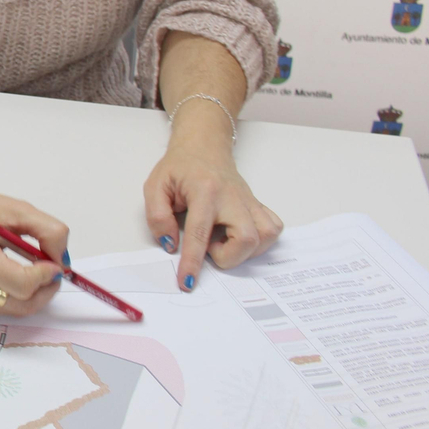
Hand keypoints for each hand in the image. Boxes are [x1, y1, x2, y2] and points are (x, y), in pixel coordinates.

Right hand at [0, 129, 67, 315]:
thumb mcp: (17, 208)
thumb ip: (48, 231)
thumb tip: (62, 260)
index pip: (22, 284)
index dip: (46, 276)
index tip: (54, 262)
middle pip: (21, 304)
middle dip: (45, 290)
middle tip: (53, 271)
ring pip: (14, 309)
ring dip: (33, 294)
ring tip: (36, 271)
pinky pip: (1, 305)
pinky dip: (16, 294)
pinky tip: (17, 273)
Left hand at [144, 132, 281, 291]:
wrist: (203, 147)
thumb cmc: (179, 168)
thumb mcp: (155, 187)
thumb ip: (158, 217)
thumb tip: (171, 246)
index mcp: (203, 191)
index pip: (200, 233)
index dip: (193, 262)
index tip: (187, 282)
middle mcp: (232, 197)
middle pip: (246, 238)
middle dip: (227, 256)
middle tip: (208, 247)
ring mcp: (249, 201)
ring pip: (265, 236)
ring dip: (245, 250)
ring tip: (222, 240)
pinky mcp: (258, 205)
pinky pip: (273, 228)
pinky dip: (260, 240)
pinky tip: (239, 235)